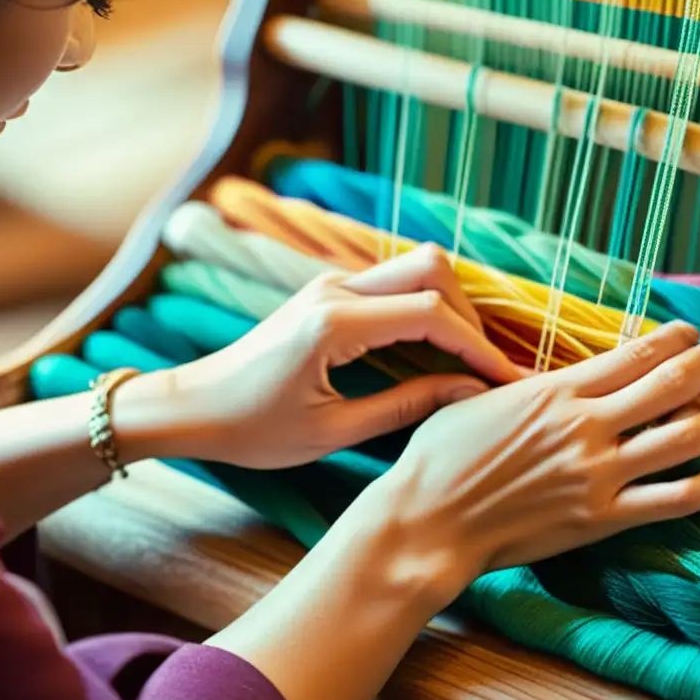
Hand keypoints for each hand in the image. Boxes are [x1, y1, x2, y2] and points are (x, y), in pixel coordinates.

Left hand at [165, 244, 521, 469]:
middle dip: (469, 315)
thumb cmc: (252, 429)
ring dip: (450, 308)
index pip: (430, 315)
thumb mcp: (332, 431)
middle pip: (431, 268)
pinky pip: (394, 286)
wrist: (193, 406)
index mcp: (334, 324)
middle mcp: (335, 291)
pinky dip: (426, 310)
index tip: (505, 381)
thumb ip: (406, 406)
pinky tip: (435, 351)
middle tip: (485, 367)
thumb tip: (467, 392)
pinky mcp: (330, 294)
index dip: (477, 347)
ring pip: (415, 269)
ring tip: (468, 361)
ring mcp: (332, 286)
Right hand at [364, 320, 699, 604]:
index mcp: (555, 391)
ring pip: (686, 438)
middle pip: (670, 386)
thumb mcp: (471, 400)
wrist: (428, 521)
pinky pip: (676, 499)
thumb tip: (532, 380)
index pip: (634, 354)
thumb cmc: (438, 459)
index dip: (673, 339)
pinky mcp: (601, 519)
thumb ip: (513, 385)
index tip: (689, 332)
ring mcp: (598, 474)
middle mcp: (585, 426)